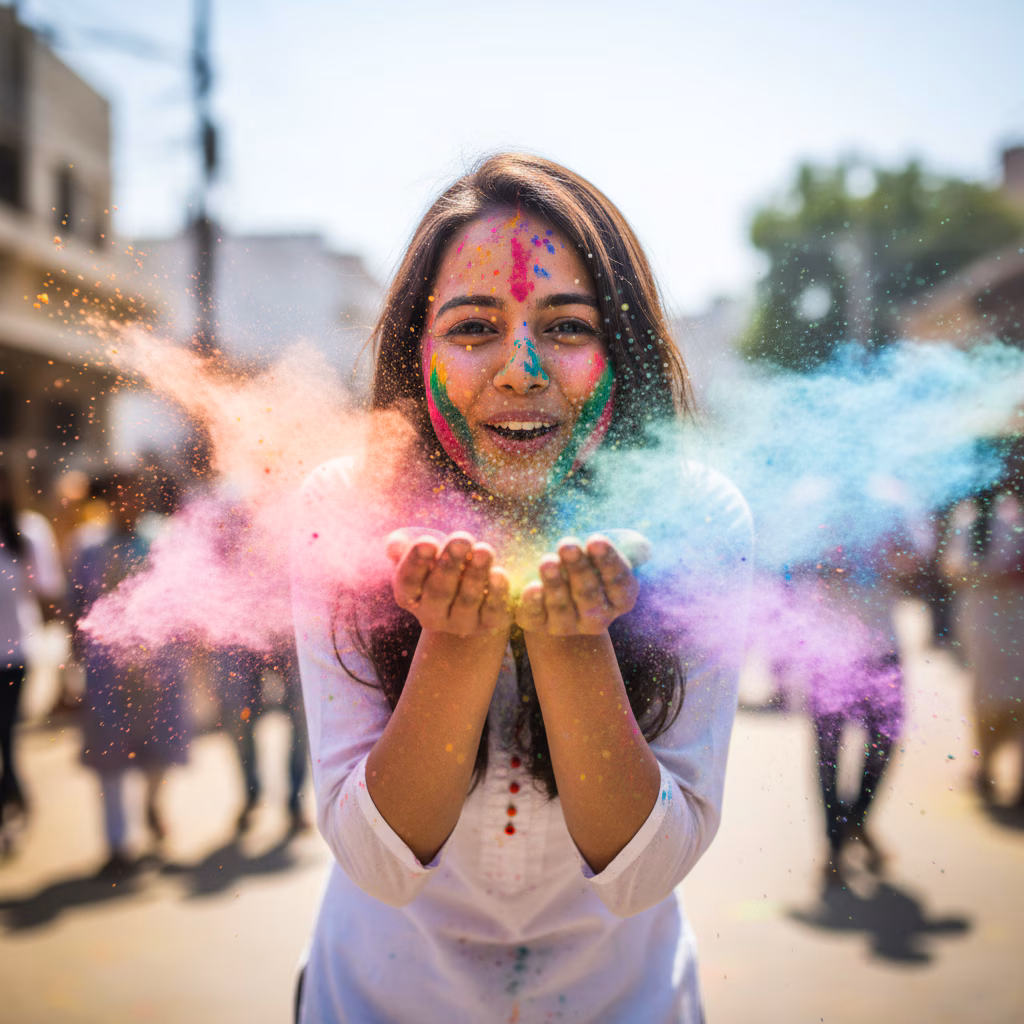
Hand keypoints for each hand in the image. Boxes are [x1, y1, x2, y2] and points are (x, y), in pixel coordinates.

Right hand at [387, 529, 511, 636]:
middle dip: (450, 563)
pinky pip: (492, 611)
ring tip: (484, 550)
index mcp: (409, 597)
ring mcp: (461, 623)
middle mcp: (432, 615)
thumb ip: (403, 546)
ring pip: (467, 600)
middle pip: (439, 591)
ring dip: (475, 573)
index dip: (416, 562)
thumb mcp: (422, 553)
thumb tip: (394, 544)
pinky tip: (499, 573)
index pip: (408, 581)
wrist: (471, 593)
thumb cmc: (440, 564)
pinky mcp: (488, 624)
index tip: (427, 542)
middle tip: (461, 539)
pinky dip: (496, 593)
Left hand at [516, 535, 638, 635]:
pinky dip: (534, 603)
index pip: (619, 583)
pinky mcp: (538, 626)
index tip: (596, 540)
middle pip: (589, 595)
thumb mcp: (605, 554)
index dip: (608, 562)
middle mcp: (596, 618)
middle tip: (567, 545)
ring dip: (555, 584)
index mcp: (620, 598)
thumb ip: (627, 547)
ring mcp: (567, 625)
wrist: (555, 587)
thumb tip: (644, 546)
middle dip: (578, 568)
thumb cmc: (587, 562)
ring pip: (562, 607)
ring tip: (548, 561)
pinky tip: (532, 587)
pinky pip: (536, 616)